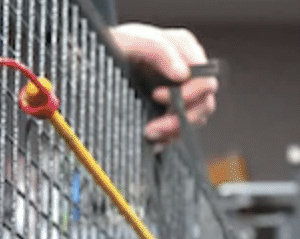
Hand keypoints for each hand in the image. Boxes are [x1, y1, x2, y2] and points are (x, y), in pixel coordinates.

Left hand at [105, 23, 217, 142]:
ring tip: (150, 132)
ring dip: (174, 129)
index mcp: (184, 48)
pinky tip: (151, 132)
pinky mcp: (174, 108)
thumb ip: (159, 50)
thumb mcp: (131, 41)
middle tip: (153, 126)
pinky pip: (184, 128)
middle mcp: (188, 69)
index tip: (157, 96)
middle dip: (180, 118)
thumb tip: (183, 73)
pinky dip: (168, 135)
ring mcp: (183, 90)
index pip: (205, 78)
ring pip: (197, 118)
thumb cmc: (113, 45)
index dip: (188, 92)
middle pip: (204, 102)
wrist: (95, 63)